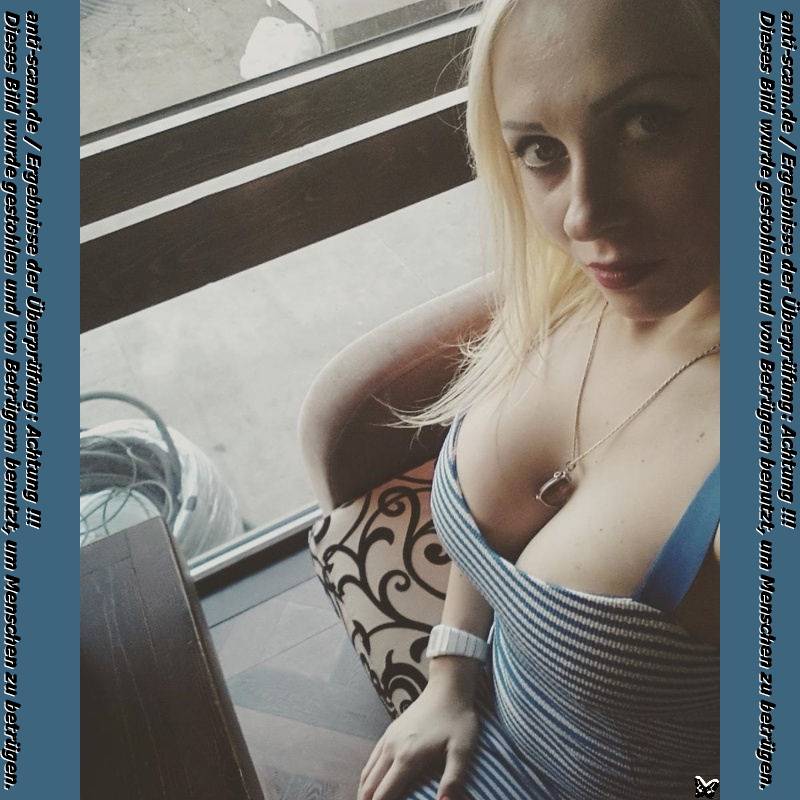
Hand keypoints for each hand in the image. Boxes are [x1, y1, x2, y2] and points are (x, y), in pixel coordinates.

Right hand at [357, 679, 479, 799]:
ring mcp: (389, 738)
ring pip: (367, 772)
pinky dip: (367, 776)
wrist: (448, 687)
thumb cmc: (458, 719)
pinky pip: (372, 758)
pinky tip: (371, 783)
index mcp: (408, 758)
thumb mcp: (462, 749)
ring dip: (364, 792)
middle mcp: (392, 749)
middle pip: (370, 786)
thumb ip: (453, 779)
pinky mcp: (390, 731)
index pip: (384, 794)